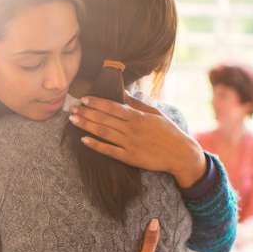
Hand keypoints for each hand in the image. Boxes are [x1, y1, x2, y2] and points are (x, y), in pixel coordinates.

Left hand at [68, 95, 205, 187]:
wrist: (180, 154)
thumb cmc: (169, 132)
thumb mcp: (155, 113)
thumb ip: (138, 104)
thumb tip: (124, 93)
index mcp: (138, 116)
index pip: (113, 107)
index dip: (97, 102)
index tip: (84, 99)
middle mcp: (132, 129)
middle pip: (104, 119)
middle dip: (87, 112)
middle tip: (72, 109)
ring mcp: (130, 144)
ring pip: (104, 132)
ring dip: (86, 125)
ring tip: (73, 120)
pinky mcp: (129, 157)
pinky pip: (109, 150)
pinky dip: (96, 145)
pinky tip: (83, 140)